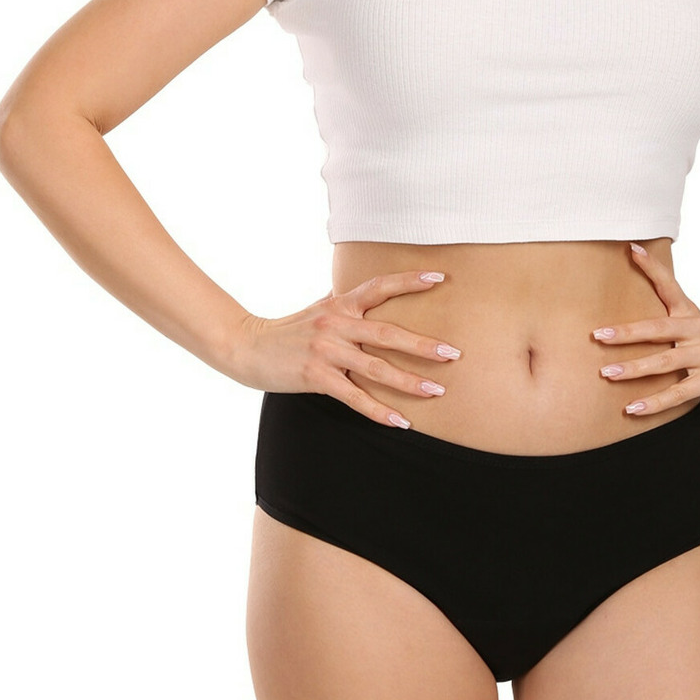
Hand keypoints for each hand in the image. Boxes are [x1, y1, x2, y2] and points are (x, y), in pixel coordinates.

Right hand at [226, 271, 462, 427]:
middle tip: (453, 354)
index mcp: (340, 304)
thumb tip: (370, 290)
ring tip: (436, 391)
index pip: (379, 286)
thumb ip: (344, 301)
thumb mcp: (318, 308)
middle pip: (387, 333)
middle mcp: (336, 323)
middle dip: (423, 345)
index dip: (409, 281)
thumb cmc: (289, 329)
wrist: (247, 346)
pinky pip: (354, 396)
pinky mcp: (316, 376)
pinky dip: (379, 410)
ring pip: (375, 368)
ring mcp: (326, 350)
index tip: (440, 278)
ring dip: (408, 381)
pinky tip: (401, 421)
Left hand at [592, 242, 699, 414]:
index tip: (630, 249)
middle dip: (626, 333)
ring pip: (666, 362)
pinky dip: (654, 402)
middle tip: (598, 336)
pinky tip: (632, 408)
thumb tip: (630, 302)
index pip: (669, 286)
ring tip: (607, 374)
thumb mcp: (692, 328)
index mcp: (691, 314)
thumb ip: (666, 318)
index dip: (652, 268)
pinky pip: (679, 392)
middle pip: (659, 328)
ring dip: (634, 369)